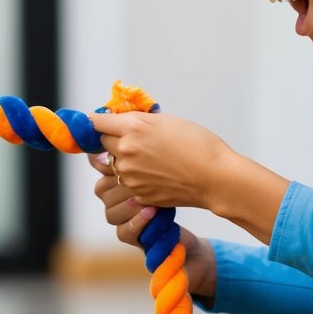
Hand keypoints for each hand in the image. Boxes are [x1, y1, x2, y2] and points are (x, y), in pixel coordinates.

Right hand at [86, 152, 217, 301]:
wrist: (207, 202)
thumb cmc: (188, 173)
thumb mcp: (166, 153)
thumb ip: (144, 143)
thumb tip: (125, 126)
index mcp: (122, 172)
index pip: (99, 165)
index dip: (103, 162)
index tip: (114, 156)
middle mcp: (119, 195)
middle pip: (101, 189)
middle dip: (117, 183)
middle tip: (134, 178)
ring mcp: (125, 217)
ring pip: (110, 211)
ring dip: (126, 204)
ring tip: (143, 199)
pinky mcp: (134, 236)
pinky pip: (124, 231)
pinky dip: (135, 222)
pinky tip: (151, 212)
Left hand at [89, 111, 230, 209]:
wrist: (215, 177)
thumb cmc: (198, 144)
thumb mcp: (167, 121)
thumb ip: (139, 120)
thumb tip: (120, 120)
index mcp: (132, 128)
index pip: (97, 122)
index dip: (99, 121)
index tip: (99, 121)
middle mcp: (125, 151)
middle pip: (104, 143)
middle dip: (114, 139)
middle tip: (135, 138)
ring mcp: (129, 175)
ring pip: (115, 163)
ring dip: (125, 159)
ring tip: (150, 158)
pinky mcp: (137, 193)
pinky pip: (127, 181)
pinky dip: (136, 176)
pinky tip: (157, 172)